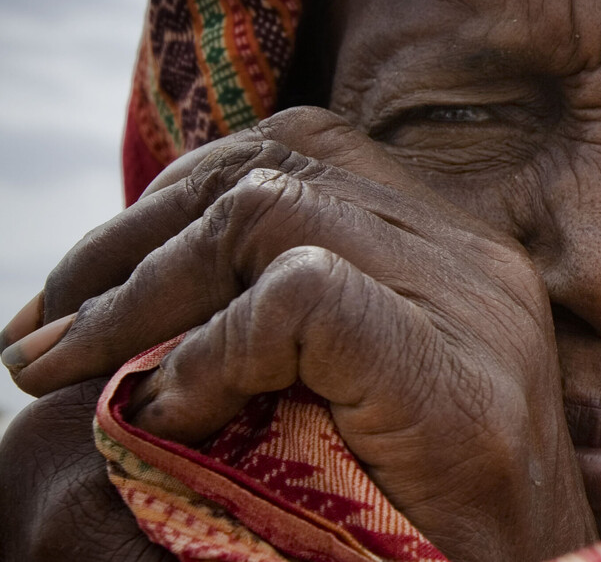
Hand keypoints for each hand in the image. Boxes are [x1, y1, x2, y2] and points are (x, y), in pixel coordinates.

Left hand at [2, 107, 594, 560]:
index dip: (174, 205)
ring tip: (83, 377)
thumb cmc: (436, 530)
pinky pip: (295, 298)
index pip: (305, 155)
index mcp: (461, 256)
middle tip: (40, 342)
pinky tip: (174, 415)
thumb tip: (133, 304)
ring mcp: (476, 311)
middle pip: (274, 165)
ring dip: (143, 296)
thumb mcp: (361, 406)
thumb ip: (296, 333)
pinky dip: (208, 353)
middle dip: (128, 243)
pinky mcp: (452, 376)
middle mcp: (478, 260)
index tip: (79, 297)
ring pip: (269, 209)